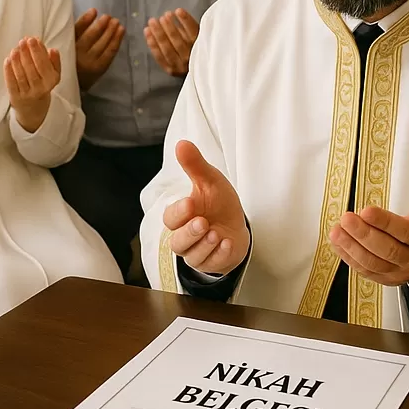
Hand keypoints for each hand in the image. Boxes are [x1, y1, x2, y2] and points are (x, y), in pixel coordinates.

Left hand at [5, 37, 60, 132]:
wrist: (34, 108)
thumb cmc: (43, 85)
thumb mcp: (53, 74)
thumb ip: (53, 61)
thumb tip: (52, 50)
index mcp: (52, 81)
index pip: (44, 64)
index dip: (38, 51)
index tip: (33, 39)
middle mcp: (41, 89)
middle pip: (32, 69)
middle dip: (27, 53)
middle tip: (23, 41)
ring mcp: (27, 94)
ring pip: (22, 75)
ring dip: (17, 60)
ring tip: (15, 49)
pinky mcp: (16, 97)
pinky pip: (11, 83)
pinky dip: (9, 71)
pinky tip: (8, 60)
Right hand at [74, 9, 123, 90]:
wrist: (73, 83)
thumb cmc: (71, 59)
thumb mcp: (68, 46)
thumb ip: (75, 32)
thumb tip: (91, 12)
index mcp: (66, 48)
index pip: (76, 32)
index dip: (85, 20)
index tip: (94, 10)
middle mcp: (77, 56)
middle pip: (90, 37)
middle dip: (100, 25)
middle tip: (108, 16)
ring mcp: (89, 62)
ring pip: (102, 44)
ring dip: (110, 31)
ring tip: (116, 21)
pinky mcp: (100, 68)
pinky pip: (110, 52)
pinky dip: (117, 40)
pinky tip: (121, 31)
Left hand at [145, 9, 199, 77]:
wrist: (197, 69)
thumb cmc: (195, 47)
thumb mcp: (197, 36)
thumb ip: (186, 27)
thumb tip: (171, 14)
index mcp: (200, 46)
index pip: (193, 32)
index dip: (186, 21)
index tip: (178, 10)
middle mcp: (191, 57)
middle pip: (178, 41)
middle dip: (169, 27)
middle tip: (162, 17)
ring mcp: (180, 65)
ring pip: (167, 49)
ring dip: (158, 34)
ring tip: (152, 22)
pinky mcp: (171, 70)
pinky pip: (160, 57)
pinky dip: (153, 45)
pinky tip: (148, 33)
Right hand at [163, 140, 249, 273]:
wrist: (237, 225)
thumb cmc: (218, 202)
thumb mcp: (210, 181)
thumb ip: (195, 165)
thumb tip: (181, 144)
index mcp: (181, 217)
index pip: (171, 219)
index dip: (179, 212)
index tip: (190, 203)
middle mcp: (186, 237)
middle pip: (177, 242)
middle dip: (189, 233)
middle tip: (202, 222)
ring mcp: (198, 253)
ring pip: (193, 256)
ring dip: (205, 245)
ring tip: (217, 233)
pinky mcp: (213, 263)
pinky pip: (212, 264)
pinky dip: (220, 254)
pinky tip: (228, 243)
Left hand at [328, 169, 408, 291]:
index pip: (406, 233)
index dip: (386, 223)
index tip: (366, 210)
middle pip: (388, 250)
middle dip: (364, 235)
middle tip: (347, 218)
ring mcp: (398, 272)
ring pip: (373, 263)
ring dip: (352, 247)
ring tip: (337, 230)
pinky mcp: (384, 278)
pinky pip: (364, 270)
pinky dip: (348, 257)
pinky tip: (338, 241)